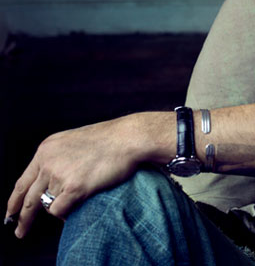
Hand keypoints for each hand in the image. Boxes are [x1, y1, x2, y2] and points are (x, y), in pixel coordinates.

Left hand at [5, 115, 146, 237]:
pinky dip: (67, 214)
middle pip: (29, 198)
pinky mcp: (74, 187)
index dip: (14, 200)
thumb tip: (53, 183)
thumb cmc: (110, 139)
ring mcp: (60, 175)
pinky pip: (60, 210)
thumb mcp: (74, 142)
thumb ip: (59, 159)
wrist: (128, 138)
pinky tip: (76, 210)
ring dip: (61, 207)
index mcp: (46, 149)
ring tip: (76, 202)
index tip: (10, 213)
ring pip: (49, 204)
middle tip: (20, 231)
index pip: (23, 181)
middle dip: (23, 218)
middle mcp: (48, 162)